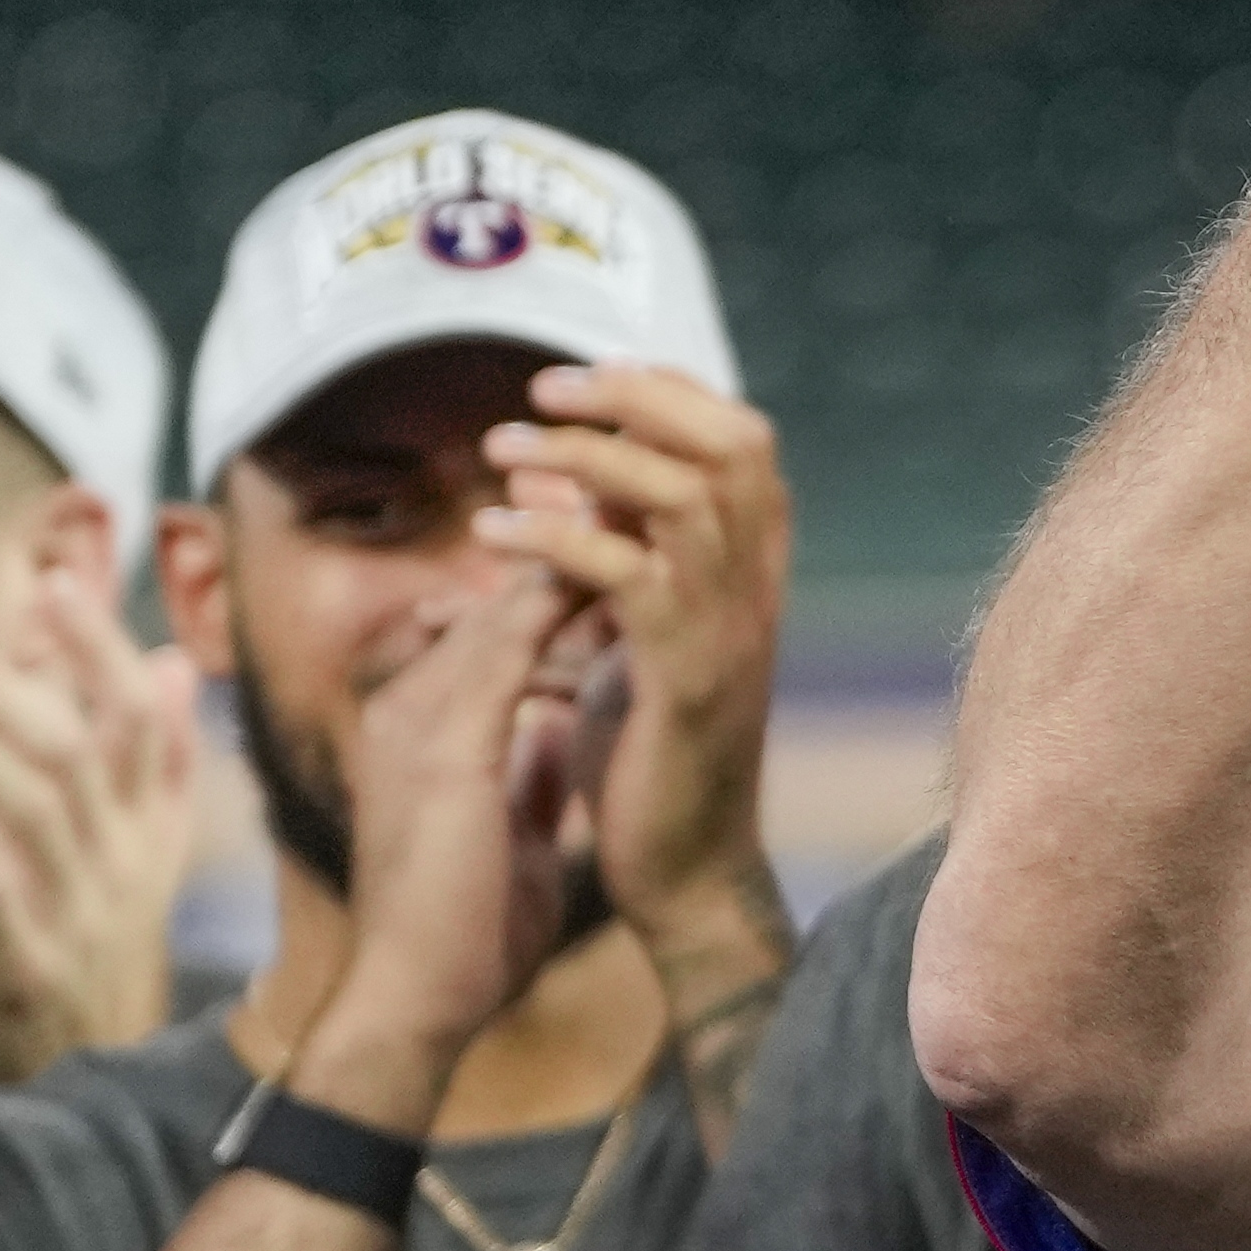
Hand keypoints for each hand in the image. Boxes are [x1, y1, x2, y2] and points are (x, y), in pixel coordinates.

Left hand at [0, 553, 197, 1088]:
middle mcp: (127, 865)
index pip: (145, 717)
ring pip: (37, 804)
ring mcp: (84, 915)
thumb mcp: (136, 865)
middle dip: (10, 683)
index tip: (48, 581)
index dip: (99, 646)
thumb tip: (166, 665)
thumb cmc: (96, 964)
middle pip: (81, 748)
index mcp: (152, 833)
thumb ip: (147, 768)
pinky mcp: (32, 968)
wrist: (94, 1100)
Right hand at [298, 564, 606, 1101]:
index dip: (569, 593)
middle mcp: (408, 709)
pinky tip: (625, 581)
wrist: (411, 1007)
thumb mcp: (506, 835)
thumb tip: (556, 739)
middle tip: (649, 518)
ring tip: (646, 528)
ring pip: (509, 608)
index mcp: (420, 731)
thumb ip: (525, 778)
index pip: (498, 633)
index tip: (638, 564)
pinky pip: (512, 646)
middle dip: (579, 558)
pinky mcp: (443, 747)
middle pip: (501, 602)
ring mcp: (417, 721)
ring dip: (580, 565)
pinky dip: (568, 609)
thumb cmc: (463, 941)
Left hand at [479, 361, 792, 933]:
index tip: (591, 377)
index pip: (741, 441)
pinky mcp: (685, 679)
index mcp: (752, 573)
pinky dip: (556, 542)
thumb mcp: (639, 644)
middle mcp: (758, 589)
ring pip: (683, 496)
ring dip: (587, 459)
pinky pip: (628, 578)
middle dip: (636, 400)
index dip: (672, 392)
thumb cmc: (651, 761)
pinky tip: (491, 537)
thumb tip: (559, 496)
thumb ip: (620, 568)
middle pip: (731, 445)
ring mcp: (730, 631)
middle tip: (543, 392)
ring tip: (502, 451)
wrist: (683, 873)